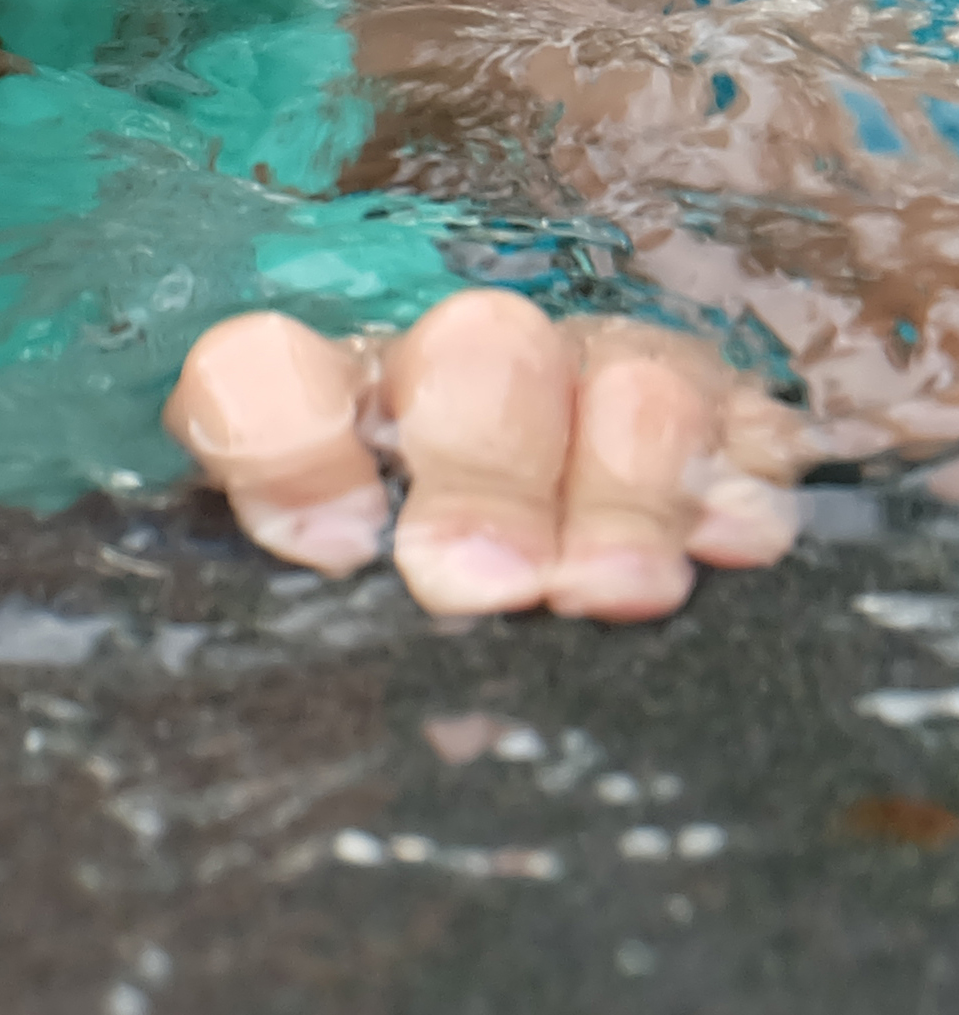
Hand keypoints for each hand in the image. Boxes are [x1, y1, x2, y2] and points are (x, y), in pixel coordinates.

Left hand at [165, 286, 805, 619]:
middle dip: (482, 469)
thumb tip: (305, 658)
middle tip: (472, 583)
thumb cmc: (410, 632)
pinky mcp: (723, 429)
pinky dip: (735, 494)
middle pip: (480, 355)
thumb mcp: (332, 632)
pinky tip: (724, 552)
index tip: (331, 544)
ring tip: (601, 592)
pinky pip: (748, 434)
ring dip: (618, 492)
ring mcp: (599, 387)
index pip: (266, 370)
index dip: (290, 441)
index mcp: (326, 411)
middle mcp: (462, 375)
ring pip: (628, 382)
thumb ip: (303, 615)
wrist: (546, 630)